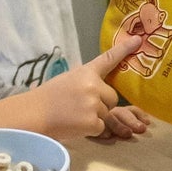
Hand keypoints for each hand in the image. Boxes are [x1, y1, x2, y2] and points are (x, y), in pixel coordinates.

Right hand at [22, 30, 145, 142]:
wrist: (33, 115)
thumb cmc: (48, 99)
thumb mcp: (67, 80)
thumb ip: (85, 81)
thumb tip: (100, 86)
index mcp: (85, 72)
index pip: (108, 58)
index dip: (124, 49)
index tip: (138, 40)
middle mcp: (92, 85)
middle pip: (112, 97)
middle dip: (102, 104)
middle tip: (80, 107)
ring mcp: (93, 103)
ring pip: (107, 114)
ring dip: (95, 118)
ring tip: (74, 116)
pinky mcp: (93, 122)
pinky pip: (102, 128)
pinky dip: (91, 129)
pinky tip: (75, 125)